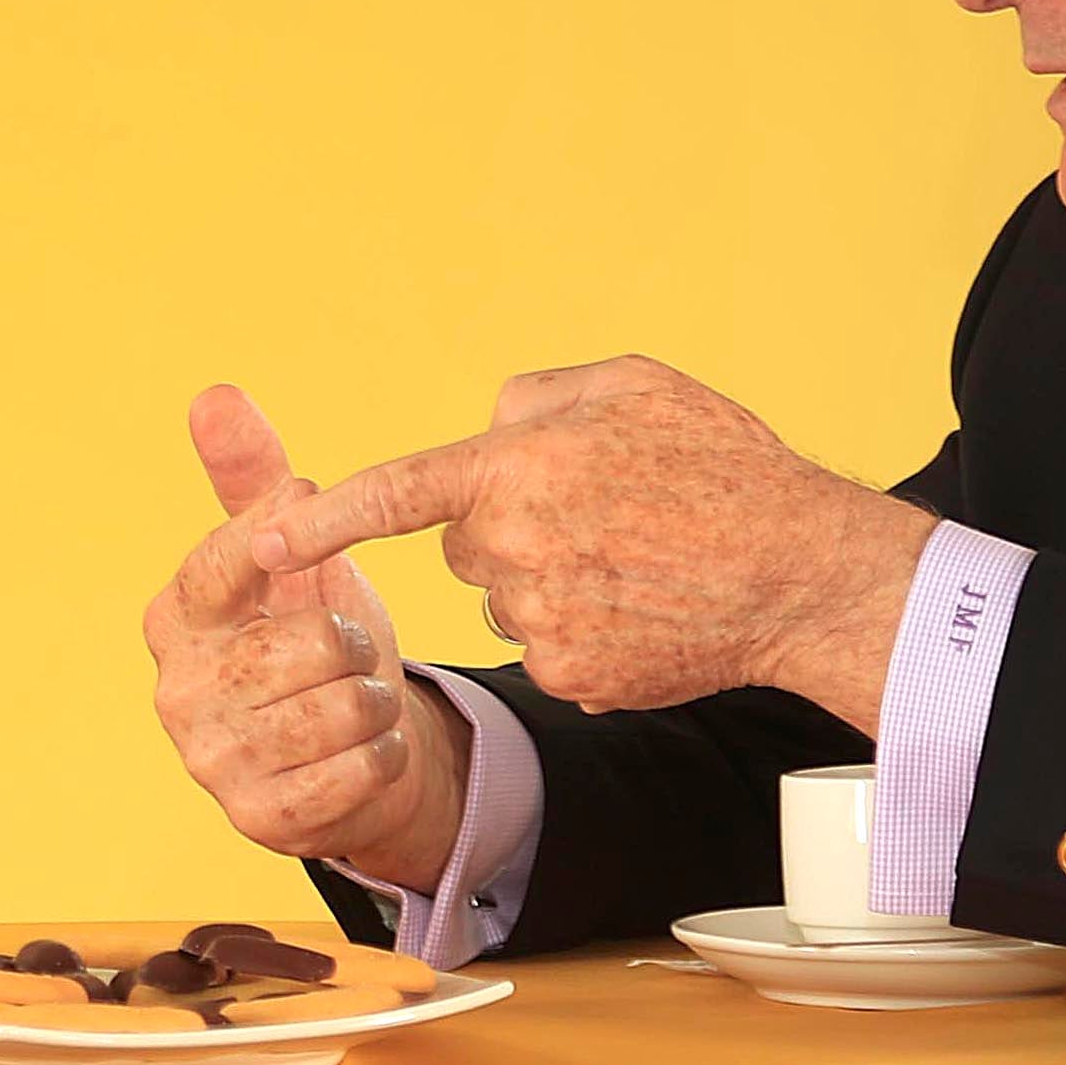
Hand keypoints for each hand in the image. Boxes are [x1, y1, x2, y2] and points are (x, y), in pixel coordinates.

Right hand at [145, 385, 471, 892]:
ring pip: (343, 708)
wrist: (345, 753)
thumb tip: (213, 394)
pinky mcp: (258, 819)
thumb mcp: (289, 555)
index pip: (233, 557)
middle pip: (312, 644)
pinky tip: (361, 749)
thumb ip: (251, 477)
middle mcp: (177, 690)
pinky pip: (358, 770)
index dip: (293, 541)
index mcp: (173, 617)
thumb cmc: (309, 639)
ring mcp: (212, 761)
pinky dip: (381, 755)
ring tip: (357, 701)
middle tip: (350, 654)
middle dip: (356, 645)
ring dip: (374, 701)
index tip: (317, 537)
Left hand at [254, 355, 930, 722]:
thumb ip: (540, 398)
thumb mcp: (635, 388)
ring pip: (510, 597)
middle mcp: (517, 548)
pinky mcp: (572, 677)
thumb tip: (487, 426)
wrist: (803, 575)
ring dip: (553, 581)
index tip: (263, 541)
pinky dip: (588, 632)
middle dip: (511, 529)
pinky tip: (647, 610)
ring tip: (641, 562)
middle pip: (467, 544)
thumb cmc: (726, 468)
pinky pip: (551, 646)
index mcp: (521, 468)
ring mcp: (543, 621)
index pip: (398, 492)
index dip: (326, 517)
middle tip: (602, 517)